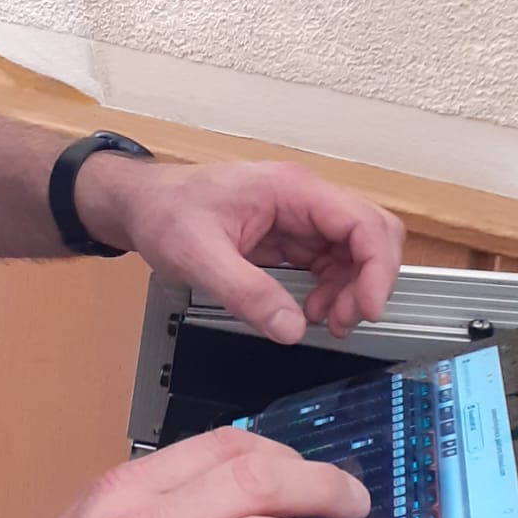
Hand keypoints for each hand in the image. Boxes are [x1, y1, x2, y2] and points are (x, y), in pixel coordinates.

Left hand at [78, 156, 403, 341]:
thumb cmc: (165, 212)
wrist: (139, 205)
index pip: (362, 221)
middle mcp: (303, 200)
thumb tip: (291, 328)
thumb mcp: (199, 256)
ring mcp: (298, 218)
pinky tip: (308, 313)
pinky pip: (327, 265)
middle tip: (343, 320)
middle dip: (368, 281)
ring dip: (349, 292)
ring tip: (323, 322)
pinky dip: (328, 292)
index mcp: (291, 190)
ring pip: (352, 254)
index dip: (377, 267)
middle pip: (369, 235)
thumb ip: (246, 292)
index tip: (369, 308)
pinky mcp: (288, 238)